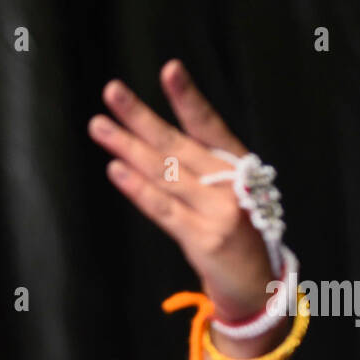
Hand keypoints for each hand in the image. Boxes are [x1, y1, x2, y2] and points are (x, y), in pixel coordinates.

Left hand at [87, 60, 275, 321]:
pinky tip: (117, 169)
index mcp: (238, 168)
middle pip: (177, 144)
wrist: (259, 288)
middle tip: (112, 93)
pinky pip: (163, 209)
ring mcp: (218, 212)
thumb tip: (154, 143)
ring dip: (127, 147)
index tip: (168, 70)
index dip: (187, 98)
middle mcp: (230, 185)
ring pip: (164, 172)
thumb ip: (201, 171)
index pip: (208, 125)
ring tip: (99, 127)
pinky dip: (138, 188)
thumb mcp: (229, 196)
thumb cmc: (238, 237)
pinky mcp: (204, 239)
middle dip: (140, 117)